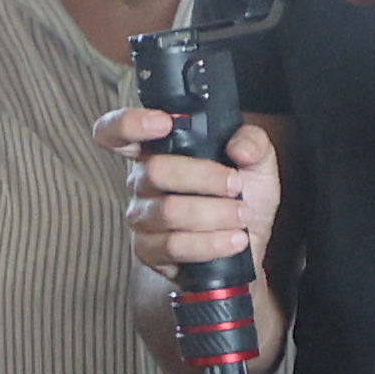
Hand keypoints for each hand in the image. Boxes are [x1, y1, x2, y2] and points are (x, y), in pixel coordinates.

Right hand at [110, 106, 283, 300]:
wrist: (246, 246)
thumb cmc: (243, 199)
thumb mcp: (258, 164)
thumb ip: (254, 143)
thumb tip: (239, 148)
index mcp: (158, 152)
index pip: (117, 132)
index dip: (129, 123)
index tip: (164, 123)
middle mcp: (141, 182)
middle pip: (155, 170)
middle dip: (204, 178)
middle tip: (236, 186)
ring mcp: (141, 217)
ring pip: (168, 211)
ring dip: (214, 213)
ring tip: (242, 216)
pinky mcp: (148, 250)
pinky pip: (174, 245)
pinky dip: (211, 243)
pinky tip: (235, 240)